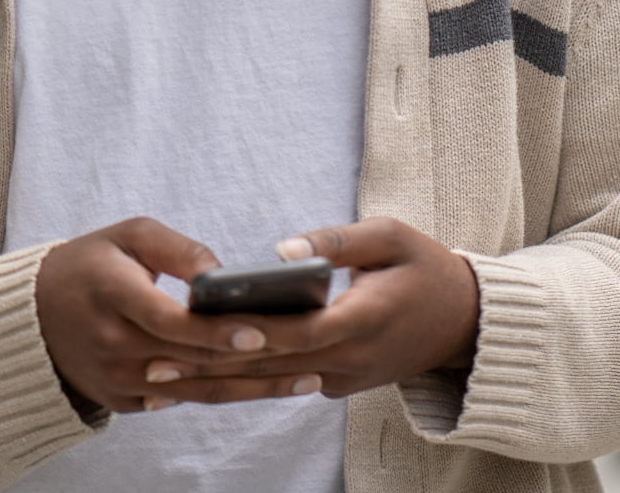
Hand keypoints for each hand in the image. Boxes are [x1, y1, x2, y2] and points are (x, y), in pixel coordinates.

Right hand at [33, 217, 323, 414]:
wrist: (32, 319)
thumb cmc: (90, 264)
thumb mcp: (127, 235)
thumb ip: (176, 250)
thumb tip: (219, 275)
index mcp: (112, 297)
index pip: (170, 321)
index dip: (215, 330)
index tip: (259, 330)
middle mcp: (113, 346)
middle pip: (194, 360)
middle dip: (255, 360)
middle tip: (311, 352)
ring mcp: (116, 381)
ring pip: (197, 390)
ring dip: (254, 388)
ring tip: (307, 379)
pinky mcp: (122, 402)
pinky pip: (181, 401)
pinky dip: (225, 393)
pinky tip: (269, 386)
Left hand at [143, 216, 480, 401]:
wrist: (466, 324)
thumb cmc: (426, 268)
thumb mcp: (391, 236)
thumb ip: (337, 240)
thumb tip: (281, 248)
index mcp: (361, 320)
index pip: (293, 332)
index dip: (244, 332)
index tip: (194, 327)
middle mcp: (349, 360)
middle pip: (269, 365)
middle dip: (209, 365)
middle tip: (153, 362)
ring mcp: (344, 379)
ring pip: (272, 381)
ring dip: (217, 381)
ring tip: (161, 374)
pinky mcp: (339, 384)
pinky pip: (285, 382)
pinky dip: (246, 378)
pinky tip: (200, 374)